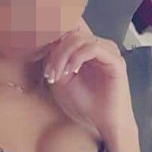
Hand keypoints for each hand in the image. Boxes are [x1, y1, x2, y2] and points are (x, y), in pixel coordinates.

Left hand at [43, 17, 137, 140]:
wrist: (104, 123)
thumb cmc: (84, 104)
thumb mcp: (60, 80)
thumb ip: (54, 60)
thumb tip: (44, 43)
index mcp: (86, 48)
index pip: (68, 29)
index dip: (51, 38)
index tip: (37, 55)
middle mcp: (98, 45)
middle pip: (70, 33)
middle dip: (55, 52)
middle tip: (49, 73)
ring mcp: (108, 51)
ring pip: (79, 38)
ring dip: (63, 56)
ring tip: (57, 75)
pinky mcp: (115, 60)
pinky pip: (92, 48)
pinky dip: (77, 58)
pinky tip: (71, 72)